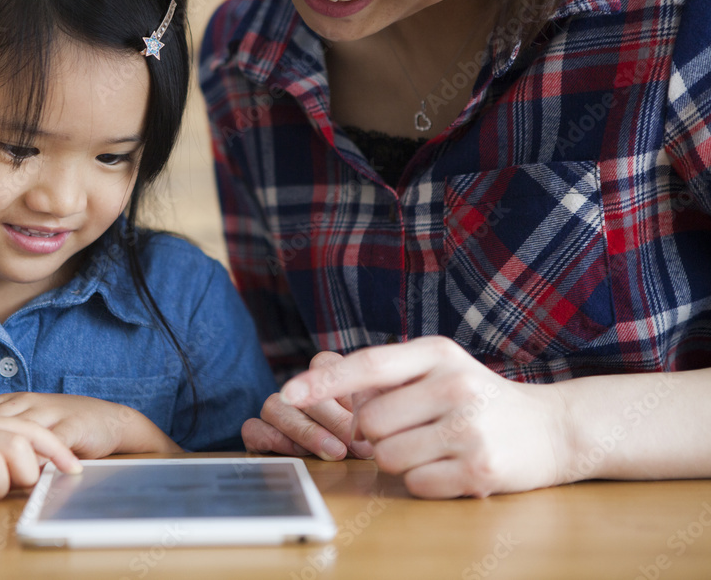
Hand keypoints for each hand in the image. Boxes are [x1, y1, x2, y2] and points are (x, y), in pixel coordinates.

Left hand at [0, 393, 180, 457]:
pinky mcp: (73, 427)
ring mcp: (51, 413)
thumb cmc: (67, 424)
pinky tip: (25, 473)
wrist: (113, 419)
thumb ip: (3, 432)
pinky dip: (37, 457)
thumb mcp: (31, 422)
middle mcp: (29, 403)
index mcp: (15, 401)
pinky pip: (52, 442)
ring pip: (18, 431)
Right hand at [241, 351, 376, 460]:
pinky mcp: (260, 433)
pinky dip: (271, 439)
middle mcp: (299, 390)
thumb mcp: (378, 422)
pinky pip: (252, 428)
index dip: (344, 390)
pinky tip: (298, 454)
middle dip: (333, 419)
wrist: (357, 464)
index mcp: (328, 374)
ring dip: (306, 431)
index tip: (367, 419)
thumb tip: (370, 432)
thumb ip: (372, 414)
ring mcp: (277, 410)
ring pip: (274, 406)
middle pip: (302, 391)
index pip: (325, 364)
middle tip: (358, 445)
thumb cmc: (370, 439)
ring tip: (334, 452)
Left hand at [279, 337, 571, 497]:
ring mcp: (469, 428)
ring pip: (387, 457)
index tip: (286, 393)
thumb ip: (388, 375)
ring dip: (399, 460)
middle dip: (376, 435)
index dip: (324, 381)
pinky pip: (416, 484)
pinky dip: (424, 481)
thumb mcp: (439, 369)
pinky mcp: (481, 469)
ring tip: (435, 446)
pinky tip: (452, 466)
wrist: (551, 429)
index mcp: (437, 354)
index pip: (369, 364)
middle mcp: (454, 385)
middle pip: (369, 423)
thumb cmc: (476, 398)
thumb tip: (323, 383)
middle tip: (413, 428)